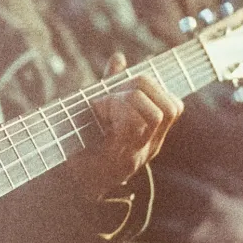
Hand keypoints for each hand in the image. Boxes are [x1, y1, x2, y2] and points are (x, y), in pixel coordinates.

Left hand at [76, 52, 182, 197]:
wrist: (67, 185)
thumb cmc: (84, 144)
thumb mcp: (100, 110)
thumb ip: (112, 85)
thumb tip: (119, 57)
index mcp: (151, 136)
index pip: (174, 107)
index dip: (154, 87)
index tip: (127, 86)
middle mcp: (150, 146)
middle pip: (168, 108)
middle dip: (144, 88)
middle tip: (116, 93)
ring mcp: (137, 154)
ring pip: (153, 115)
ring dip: (128, 100)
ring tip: (105, 105)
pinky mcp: (119, 159)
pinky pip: (130, 126)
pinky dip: (116, 110)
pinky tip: (98, 113)